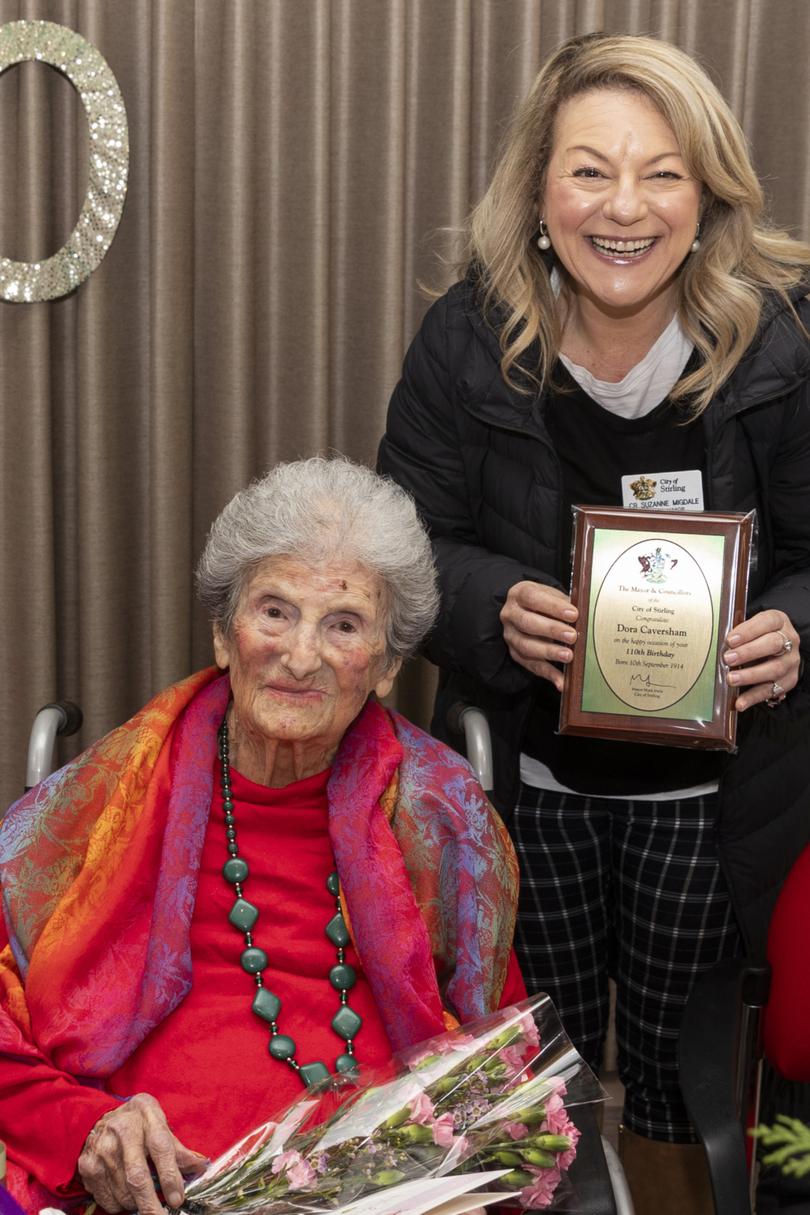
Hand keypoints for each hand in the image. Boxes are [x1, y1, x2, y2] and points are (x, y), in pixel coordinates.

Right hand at [78, 1093, 207, 1212]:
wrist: (99, 1117)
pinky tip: (126, 1193)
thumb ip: (178, 1148)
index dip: (170, 1176)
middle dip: (151, 1204)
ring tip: (145, 1198)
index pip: (161, 1148)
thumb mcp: (160, 1124)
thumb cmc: (137, 1123)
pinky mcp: (88, 1166)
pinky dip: (121, 1205)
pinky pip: (108, 1200)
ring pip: (123, 1193)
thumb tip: (200, 1167)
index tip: (177, 1199)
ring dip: (138, 1204)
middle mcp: (121, 1132)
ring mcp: (102, 1150)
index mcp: (146, 1116)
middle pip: (137, 1177)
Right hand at [500, 581, 577, 691]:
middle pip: (527, 622)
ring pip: (526, 646)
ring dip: (548, 652)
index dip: (553, 606)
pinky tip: (562, 682)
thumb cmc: (544, 602)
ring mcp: (510, 635)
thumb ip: (566, 604)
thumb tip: (586, 615)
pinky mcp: (515, 653)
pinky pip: (531, 665)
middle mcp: (510, 614)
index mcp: (519, 594)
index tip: (573, 614)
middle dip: (551, 630)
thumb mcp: (552, 596)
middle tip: (572, 636)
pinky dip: (548, 674)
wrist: (526, 610)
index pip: (532, 597)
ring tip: (568, 656)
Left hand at [723, 610, 800, 710]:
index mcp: (778, 621)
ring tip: (731, 679)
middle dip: (748, 652)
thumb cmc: (758, 636)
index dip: (749, 630)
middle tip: (728, 659)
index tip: (730, 640)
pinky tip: (739, 702)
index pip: (767, 622)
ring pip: (775, 669)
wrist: (779, 649)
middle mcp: (789, 640)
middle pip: (773, 644)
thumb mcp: (751, 627)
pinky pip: (771, 690)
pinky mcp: (789, 680)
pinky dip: (753, 697)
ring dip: (751, 675)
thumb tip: (718, 643)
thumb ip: (738, 633)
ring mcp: (791, 661)